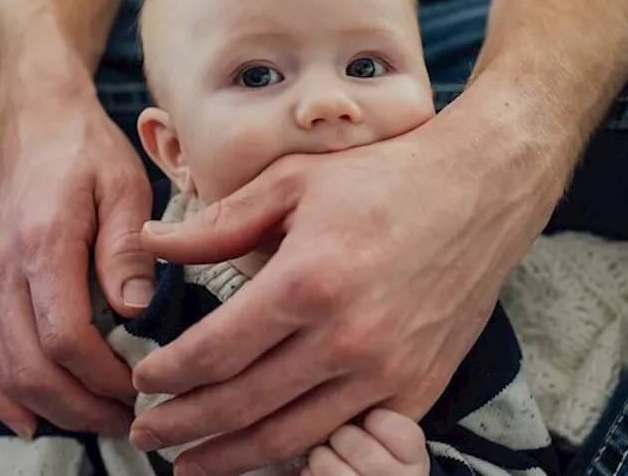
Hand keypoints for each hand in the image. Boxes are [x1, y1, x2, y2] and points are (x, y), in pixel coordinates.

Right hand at [0, 81, 155, 437]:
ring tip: (100, 421)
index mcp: (41, 245)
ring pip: (3, 373)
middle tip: (130, 418)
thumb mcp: (124, 185)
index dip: (104, 376)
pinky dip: (4, 396)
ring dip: (51, 409)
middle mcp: (1, 271)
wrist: (33, 120)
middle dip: (82, 407)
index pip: (64, 338)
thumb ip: (128, 250)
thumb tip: (137, 313)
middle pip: (30, 369)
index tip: (143, 384)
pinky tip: (33, 420)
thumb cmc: (84, 150)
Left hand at [129, 89, 564, 474]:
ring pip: (291, 436)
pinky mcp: (418, 388)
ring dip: (233, 455)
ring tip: (193, 463)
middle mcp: (346, 338)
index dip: (169, 374)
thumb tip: (151, 246)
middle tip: (146, 435)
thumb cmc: (387, 179)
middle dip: (184, 426)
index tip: (145, 378)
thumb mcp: (294, 182)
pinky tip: (271, 451)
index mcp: (307, 281)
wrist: (482, 193)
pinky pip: (350, 437)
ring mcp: (386, 371)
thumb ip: (219, 223)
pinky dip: (305, 452)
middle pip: (243, 404)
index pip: (215, 351)